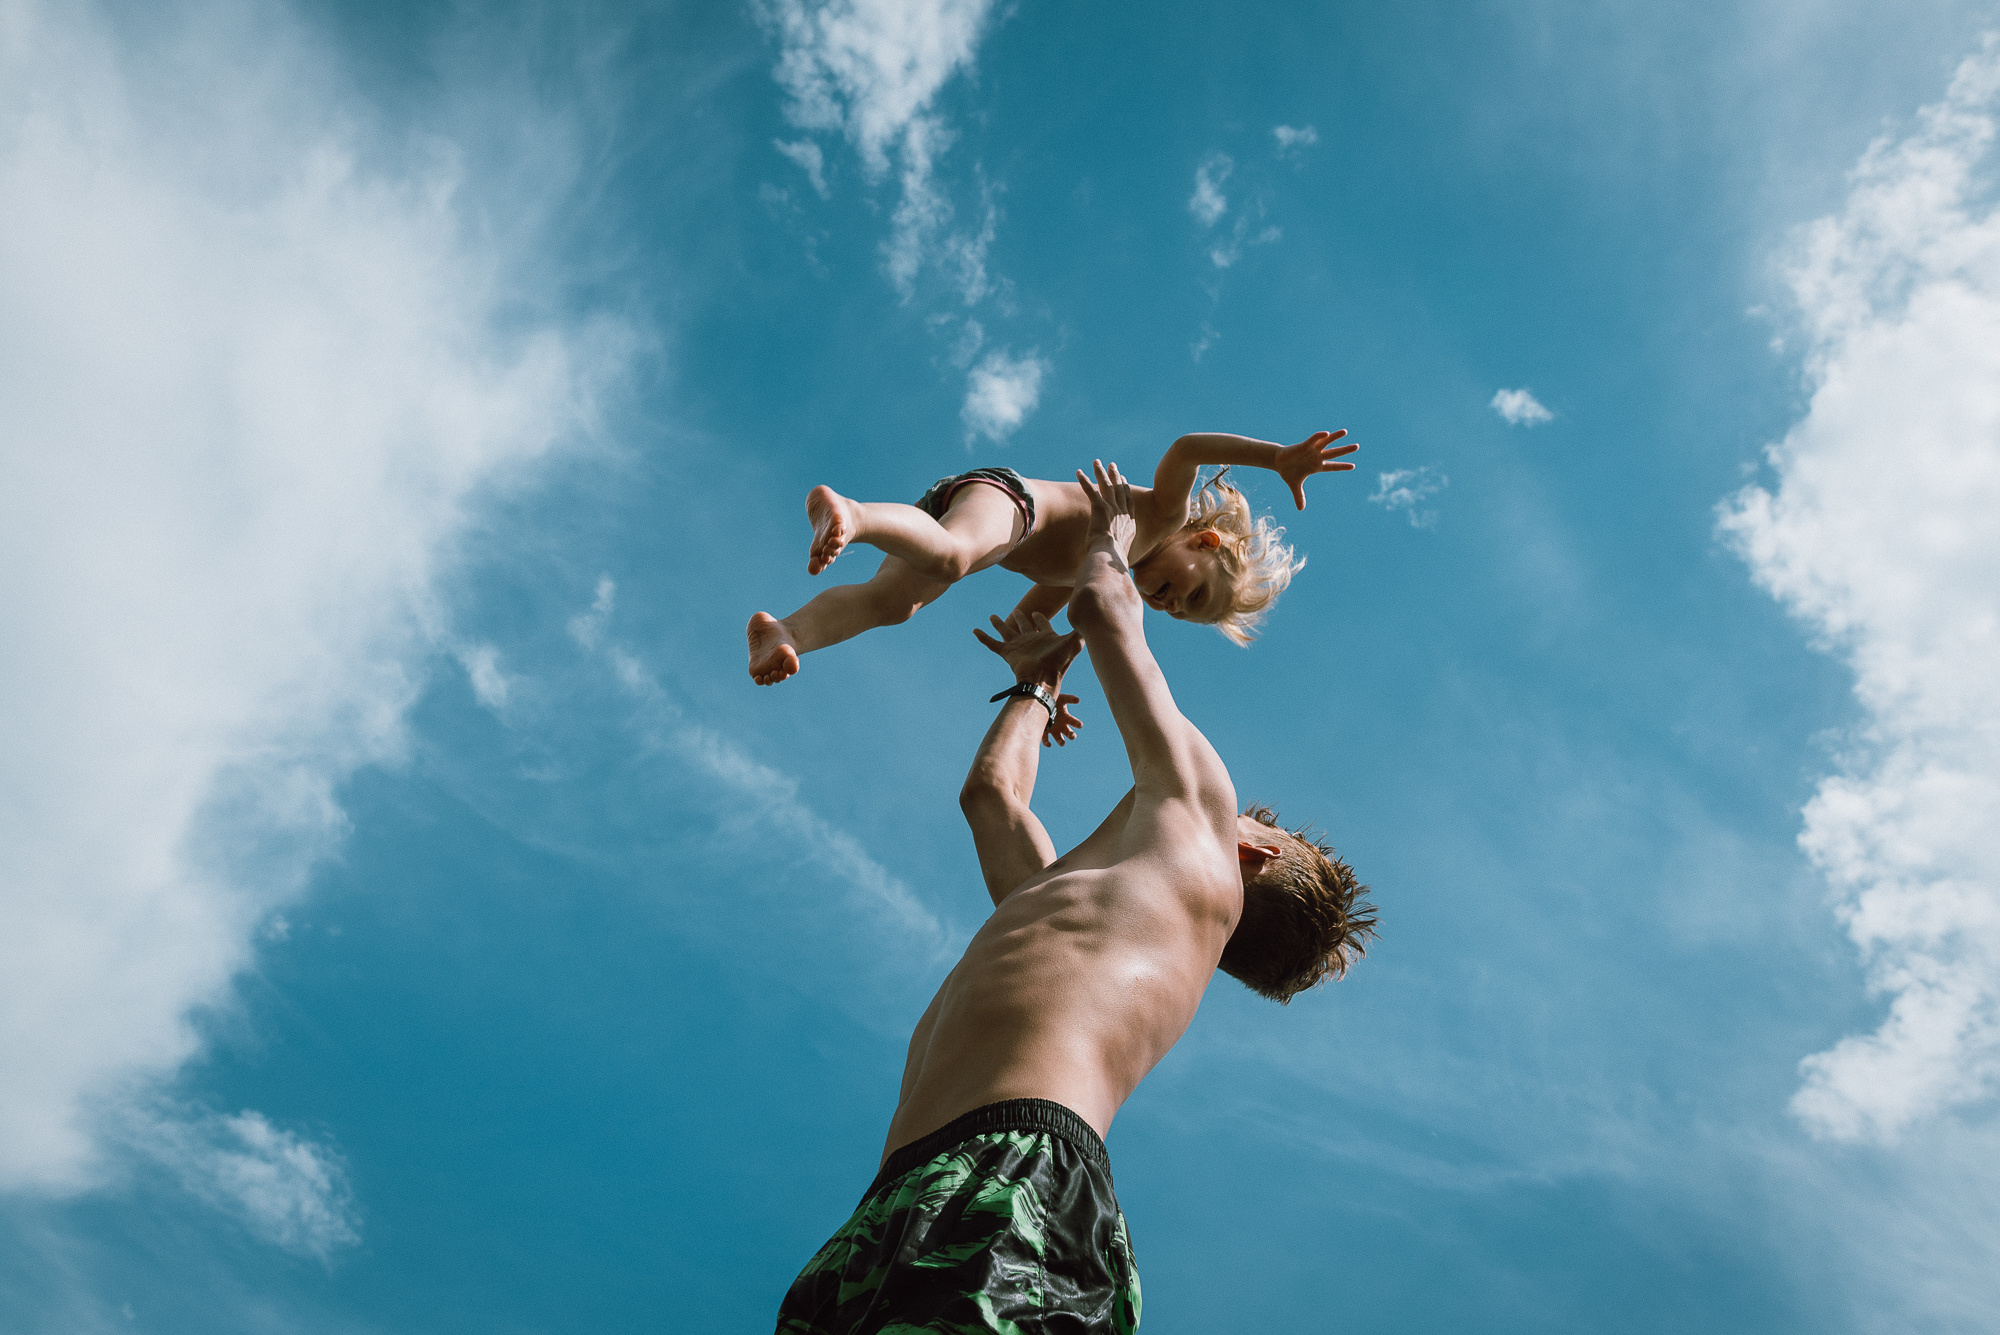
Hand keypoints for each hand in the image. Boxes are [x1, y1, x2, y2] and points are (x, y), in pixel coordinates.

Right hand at [973, 611, 1085, 745]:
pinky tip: (975, 630)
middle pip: (1023, 626)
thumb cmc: (1060, 662)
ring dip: (999, 624)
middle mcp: (1031, 640)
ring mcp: (1018, 646)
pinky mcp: (1008, 653)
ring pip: (1006, 631)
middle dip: (1020, 618)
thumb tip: (1092, 614)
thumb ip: (1082, 629)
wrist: (1043, 678)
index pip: (1042, 624)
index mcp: (1046, 637)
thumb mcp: (1074, 642)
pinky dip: (984, 638)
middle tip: (1018, 610)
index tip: (1036, 611)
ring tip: (991, 616)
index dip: (1040, 618)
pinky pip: (992, 644)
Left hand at [1075, 459, 1137, 568]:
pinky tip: (1078, 472)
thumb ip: (1118, 556)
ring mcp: (1112, 509)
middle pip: (1119, 490)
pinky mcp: (1100, 508)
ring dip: (1101, 472)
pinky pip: (1091, 490)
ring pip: (1106, 485)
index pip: (1128, 502)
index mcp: (1130, 524)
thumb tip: (1116, 568)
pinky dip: (1084, 480)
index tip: (1123, 480)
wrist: (1109, 557)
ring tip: (1097, 462)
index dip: (1125, 490)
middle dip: (1116, 476)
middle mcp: (1123, 513)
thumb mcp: (1119, 558)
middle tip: (1113, 466)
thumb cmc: (1113, 562)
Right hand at [1273, 429, 1356, 509]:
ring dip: (1335, 437)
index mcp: (1317, 466)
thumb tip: (1300, 509)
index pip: (1332, 467)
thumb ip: (1299, 496)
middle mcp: (1317, 457)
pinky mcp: (1303, 446)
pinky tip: (1326, 433)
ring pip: (1326, 442)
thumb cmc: (1288, 472)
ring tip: (1345, 431)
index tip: (1353, 466)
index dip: (1342, 466)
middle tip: (1357, 446)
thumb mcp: (1294, 486)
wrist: (1278, 461)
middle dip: (1345, 450)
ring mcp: (1311, 450)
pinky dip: (1319, 436)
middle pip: (1334, 453)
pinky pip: (1313, 440)